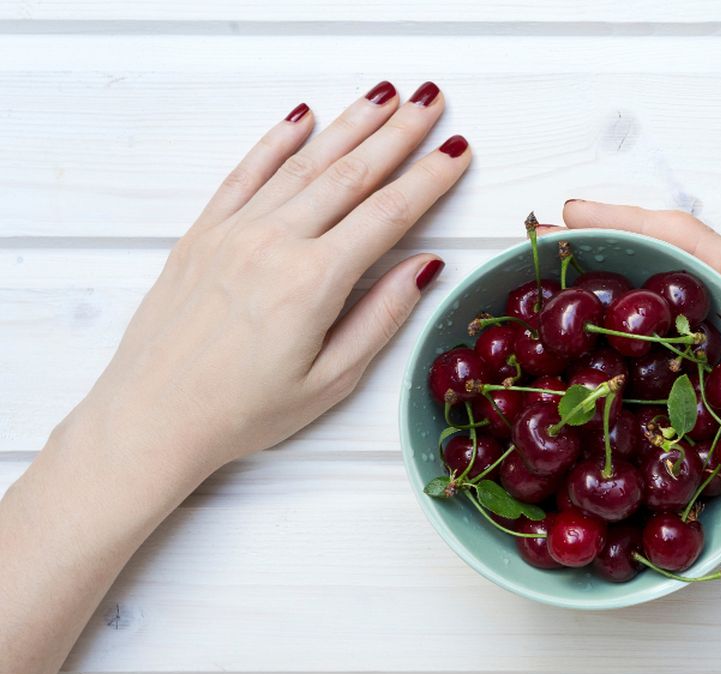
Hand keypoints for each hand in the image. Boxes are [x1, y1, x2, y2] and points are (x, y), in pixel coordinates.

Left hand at [72, 82, 468, 477]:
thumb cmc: (242, 411)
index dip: (429, 179)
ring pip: (304, 164)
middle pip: (351, 174)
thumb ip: (381, 319)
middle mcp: (274, 244)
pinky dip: (277, 142)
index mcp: (313, 283)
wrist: (152, 416)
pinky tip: (302, 118)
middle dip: (398, 134)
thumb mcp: (330, 381)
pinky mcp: (203, 233)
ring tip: (384, 98)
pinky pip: (246, 172)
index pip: (388, 215)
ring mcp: (235, 232)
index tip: (456, 152)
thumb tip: (424, 268)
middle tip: (430, 102)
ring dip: (349, 126)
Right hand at [560, 201, 720, 566]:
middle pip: (659, 271)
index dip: (635, 223)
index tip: (576, 213)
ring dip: (595, 294)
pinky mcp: (685, 406)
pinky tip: (564, 354)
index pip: (693, 250)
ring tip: (539, 282)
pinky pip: (638, 368)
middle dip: (603, 246)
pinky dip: (602, 352)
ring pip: (643, 317)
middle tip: (543, 239)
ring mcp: (702, 368)